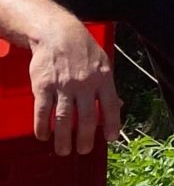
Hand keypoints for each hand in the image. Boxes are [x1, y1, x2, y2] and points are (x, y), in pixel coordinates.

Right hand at [29, 19, 118, 156]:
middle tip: (83, 150)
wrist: (57, 34)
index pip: (110, 107)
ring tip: (64, 151)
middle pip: (87, 118)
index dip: (112, 125)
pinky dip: (42, 126)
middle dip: (86, 138)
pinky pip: (43, 111)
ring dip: (63, 138)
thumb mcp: (103, 63)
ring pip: (64, 119)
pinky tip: (43, 136)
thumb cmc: (82, 49)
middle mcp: (84, 84)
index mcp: (103, 79)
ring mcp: (63, 86)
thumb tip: (118, 106)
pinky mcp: (43, 86)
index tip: (110, 139)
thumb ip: (108, 86)